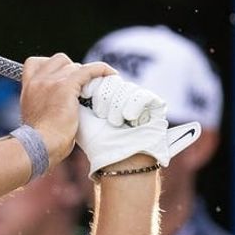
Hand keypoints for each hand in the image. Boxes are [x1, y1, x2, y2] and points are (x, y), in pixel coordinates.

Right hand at [19, 55, 115, 163]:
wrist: (40, 145)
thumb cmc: (40, 141)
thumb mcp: (35, 118)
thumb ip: (43, 105)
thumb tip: (56, 107)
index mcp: (28, 88)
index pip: (34, 62)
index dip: (51, 65)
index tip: (61, 75)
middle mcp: (37, 81)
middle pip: (59, 59)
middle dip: (72, 69)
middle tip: (81, 86)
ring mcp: (51, 82)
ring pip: (74, 65)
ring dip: (86, 75)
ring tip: (96, 87)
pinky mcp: (66, 86)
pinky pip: (88, 70)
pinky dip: (101, 70)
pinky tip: (111, 75)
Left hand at [75, 76, 201, 175]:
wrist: (114, 159)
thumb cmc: (96, 141)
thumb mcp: (81, 114)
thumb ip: (78, 92)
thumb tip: (79, 75)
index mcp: (107, 95)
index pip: (101, 77)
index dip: (94, 88)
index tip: (86, 97)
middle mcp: (124, 95)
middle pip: (113, 81)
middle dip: (103, 99)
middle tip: (102, 116)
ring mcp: (140, 100)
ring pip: (126, 88)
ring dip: (117, 107)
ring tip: (115, 122)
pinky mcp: (155, 106)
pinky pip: (142, 95)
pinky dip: (133, 107)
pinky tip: (129, 118)